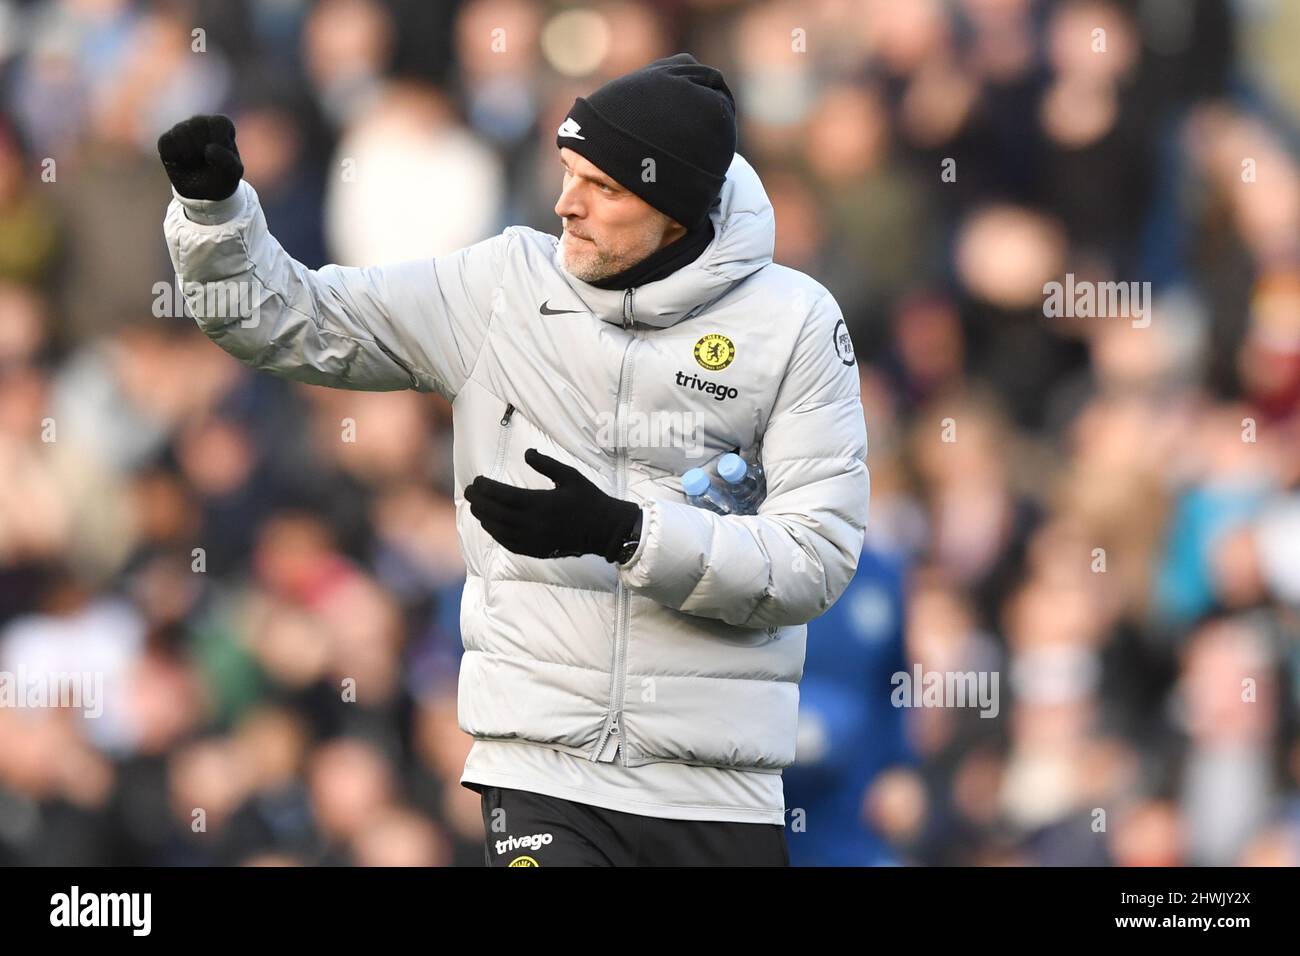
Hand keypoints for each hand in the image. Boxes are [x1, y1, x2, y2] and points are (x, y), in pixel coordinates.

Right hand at [157, 114, 243, 200]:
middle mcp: (200, 122)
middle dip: (203, 148)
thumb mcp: (232, 173)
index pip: (219, 122)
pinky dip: (174, 157)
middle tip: (208, 162)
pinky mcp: (167, 140)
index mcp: (220, 124)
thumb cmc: (222, 177)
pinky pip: (165, 143)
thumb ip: (227, 161)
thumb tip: (209, 149)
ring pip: (179, 132)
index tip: (222, 155)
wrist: (205, 192)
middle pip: (197, 125)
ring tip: (195, 163)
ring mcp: (182, 129)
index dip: (220, 141)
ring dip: (188, 154)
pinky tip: (182, 163)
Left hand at [465, 448, 640, 561]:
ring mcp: (534, 539)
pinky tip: (491, 525)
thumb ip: (546, 464)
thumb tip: (527, 453)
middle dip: (478, 501)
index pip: (502, 495)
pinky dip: (496, 534)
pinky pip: (509, 544)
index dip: (485, 488)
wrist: (605, 529)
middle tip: (469, 492)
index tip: (476, 480)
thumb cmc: (588, 498)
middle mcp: (534, 523)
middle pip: (496, 513)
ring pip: (499, 530)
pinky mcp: (537, 550)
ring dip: (484, 517)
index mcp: (540, 502)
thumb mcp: (570, 475)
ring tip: (476, 507)